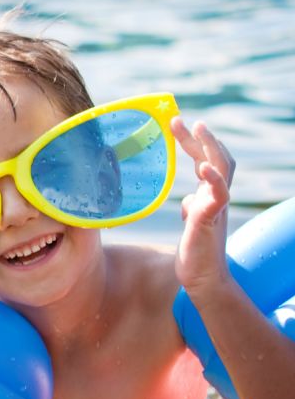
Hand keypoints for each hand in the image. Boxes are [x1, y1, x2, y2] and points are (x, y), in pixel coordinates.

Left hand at [172, 117, 235, 296]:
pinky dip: (213, 179)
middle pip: (214, 157)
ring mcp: (216, 207)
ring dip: (211, 147)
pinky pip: (218, 195)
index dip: (192, 142)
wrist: (202, 280)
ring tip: (199, 128)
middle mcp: (215, 197)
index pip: (203, 160)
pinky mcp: (211, 220)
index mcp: (208, 196)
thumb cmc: (196, 252)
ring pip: (222, 169)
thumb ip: (192, 206)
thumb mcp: (191, 223)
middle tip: (177, 119)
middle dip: (198, 137)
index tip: (175, 124)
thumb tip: (187, 197)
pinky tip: (203, 167)